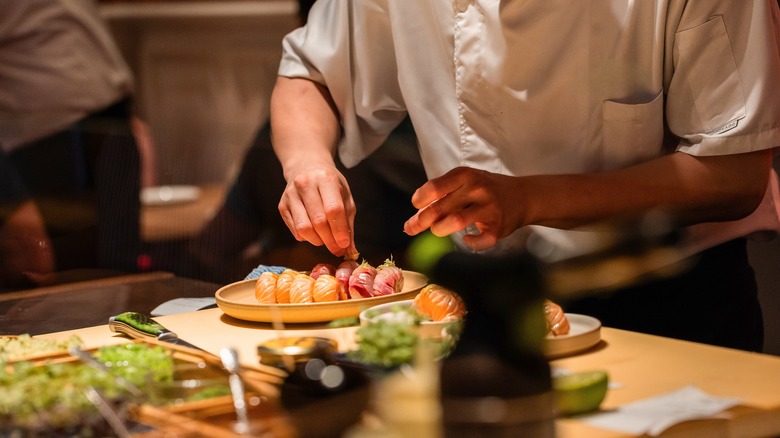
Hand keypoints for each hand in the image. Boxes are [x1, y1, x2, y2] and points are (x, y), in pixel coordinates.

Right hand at [278, 164, 358, 256]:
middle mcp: (305, 184)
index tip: (345, 244)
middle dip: (330, 240)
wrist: (306, 167)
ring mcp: (291, 194)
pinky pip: (295, 229)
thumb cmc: (330, 184)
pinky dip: (307, 237)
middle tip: (337, 249)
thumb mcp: (345, 196)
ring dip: (317, 240)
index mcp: (325, 178)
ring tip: (326, 240)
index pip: (333, 209)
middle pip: (318, 221)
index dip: (339, 230)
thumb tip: (349, 249)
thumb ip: (348, 222)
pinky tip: (314, 232)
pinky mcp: (282, 205)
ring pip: (304, 228)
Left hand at [403, 167, 523, 250]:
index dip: (420, 199)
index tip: (416, 206)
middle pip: (441, 206)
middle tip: (414, 227)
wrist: (522, 196)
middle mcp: (477, 189)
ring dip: (441, 229)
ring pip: (456, 221)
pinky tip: (467, 238)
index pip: (434, 187)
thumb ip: (441, 197)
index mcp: (465, 175)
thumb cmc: (485, 190)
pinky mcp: (498, 227)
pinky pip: (479, 240)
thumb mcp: (465, 183)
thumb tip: (413, 221)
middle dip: (423, 220)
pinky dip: (470, 243)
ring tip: (438, 230)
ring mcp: (489, 208)